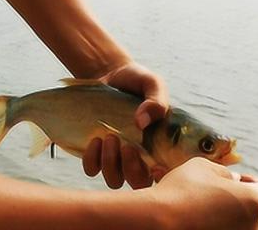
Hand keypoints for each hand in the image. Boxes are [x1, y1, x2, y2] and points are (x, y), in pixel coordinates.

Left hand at [82, 62, 169, 188]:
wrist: (109, 73)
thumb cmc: (136, 81)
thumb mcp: (152, 84)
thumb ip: (156, 101)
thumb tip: (142, 122)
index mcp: (159, 144)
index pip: (166, 175)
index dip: (162, 179)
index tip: (155, 168)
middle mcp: (139, 156)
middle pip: (138, 183)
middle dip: (132, 169)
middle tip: (128, 146)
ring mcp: (116, 157)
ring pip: (114, 180)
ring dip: (111, 163)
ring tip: (109, 137)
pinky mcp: (95, 153)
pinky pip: (92, 169)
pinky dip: (92, 159)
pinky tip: (95, 140)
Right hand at [153, 158, 257, 229]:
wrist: (157, 223)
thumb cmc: (181, 191)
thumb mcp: (204, 167)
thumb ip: (224, 172)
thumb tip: (232, 181)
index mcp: (255, 201)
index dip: (248, 181)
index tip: (233, 180)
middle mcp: (254, 227)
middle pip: (251, 210)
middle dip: (236, 200)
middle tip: (211, 194)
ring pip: (237, 225)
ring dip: (225, 217)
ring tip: (199, 210)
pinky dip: (214, 228)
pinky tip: (195, 223)